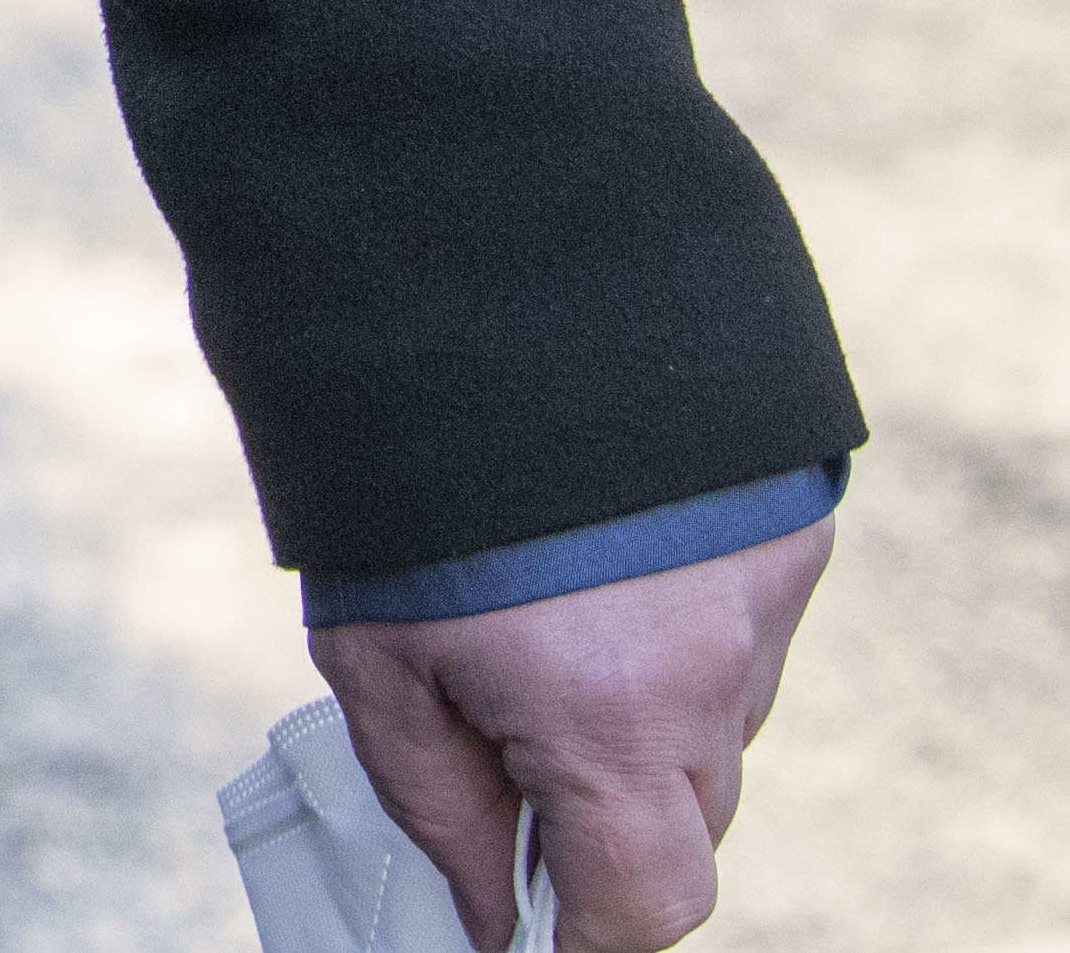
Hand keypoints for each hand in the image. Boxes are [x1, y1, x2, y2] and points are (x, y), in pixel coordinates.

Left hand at [314, 519, 829, 952]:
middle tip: (509, 752)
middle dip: (606, 818)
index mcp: (612, 715)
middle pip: (688, 820)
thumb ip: (437, 804)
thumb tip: (492, 917)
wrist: (475, 274)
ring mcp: (762, 598)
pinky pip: (740, 634)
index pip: (647, 901)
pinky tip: (592, 565)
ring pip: (718, 726)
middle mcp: (714, 669)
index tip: (534, 927)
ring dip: (643, 715)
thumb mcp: (376, 657)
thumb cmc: (399, 474)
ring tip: (538, 622)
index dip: (588, 933)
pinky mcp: (785, 533)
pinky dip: (675, 629)